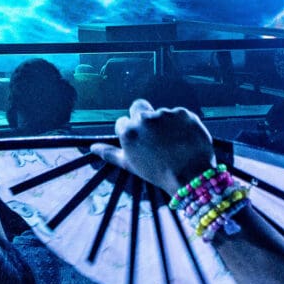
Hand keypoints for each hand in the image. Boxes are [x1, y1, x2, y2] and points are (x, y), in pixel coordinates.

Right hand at [90, 100, 214, 192]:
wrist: (191, 176)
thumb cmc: (157, 173)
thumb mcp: (130, 164)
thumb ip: (110, 153)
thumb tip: (92, 147)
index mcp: (129, 130)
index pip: (123, 122)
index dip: (131, 133)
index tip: (140, 144)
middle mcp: (144, 118)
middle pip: (138, 107)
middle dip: (143, 116)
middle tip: (154, 136)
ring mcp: (165, 114)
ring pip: (161, 113)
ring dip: (164, 123)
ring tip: (173, 142)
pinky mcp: (184, 113)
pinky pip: (179, 114)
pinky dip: (182, 124)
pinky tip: (185, 138)